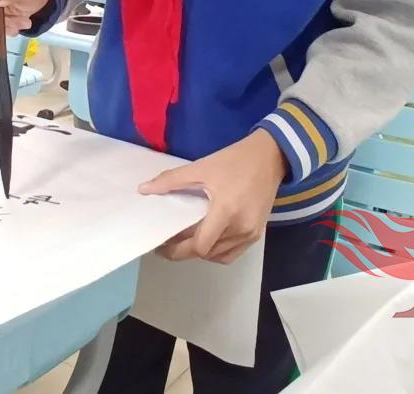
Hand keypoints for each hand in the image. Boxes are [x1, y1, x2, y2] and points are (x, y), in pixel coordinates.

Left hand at [140, 130, 286, 263]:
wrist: (270, 157)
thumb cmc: (234, 161)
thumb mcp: (201, 167)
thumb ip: (170, 180)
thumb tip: (143, 190)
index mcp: (226, 212)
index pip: (199, 246)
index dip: (177, 249)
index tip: (161, 244)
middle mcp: (240, 228)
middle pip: (206, 253)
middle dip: (183, 252)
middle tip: (166, 244)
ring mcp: (251, 233)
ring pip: (219, 256)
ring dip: (200, 252)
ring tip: (183, 241)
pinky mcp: (257, 234)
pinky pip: (232, 253)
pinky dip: (216, 252)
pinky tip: (206, 240)